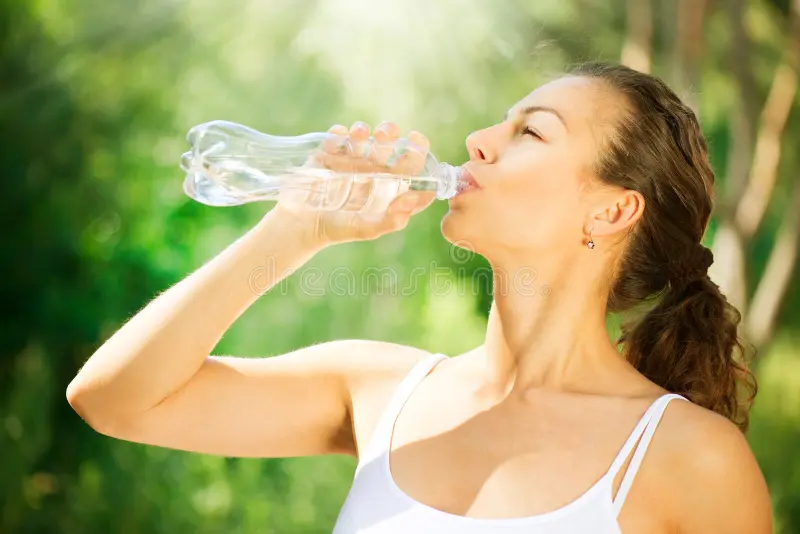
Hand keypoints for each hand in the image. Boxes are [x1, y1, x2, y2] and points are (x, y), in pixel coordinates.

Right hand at [273, 121, 435, 245]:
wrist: (298, 225)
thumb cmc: (336, 229)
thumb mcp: (365, 229)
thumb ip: (390, 220)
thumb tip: (412, 199)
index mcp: (388, 188)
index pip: (411, 167)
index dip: (418, 153)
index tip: (416, 142)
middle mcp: (372, 172)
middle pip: (388, 146)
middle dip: (390, 133)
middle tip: (385, 133)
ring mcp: (350, 162)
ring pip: (363, 137)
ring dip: (363, 130)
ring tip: (358, 133)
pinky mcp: (328, 155)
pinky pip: (336, 137)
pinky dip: (338, 134)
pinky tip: (336, 141)